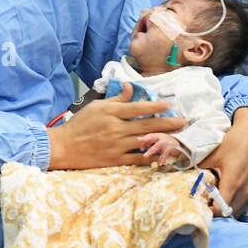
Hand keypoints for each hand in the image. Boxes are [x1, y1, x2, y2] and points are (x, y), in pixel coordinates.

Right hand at [47, 83, 186, 170]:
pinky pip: (136, 158)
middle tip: (183, 122)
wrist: (64, 147)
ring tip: (178, 137)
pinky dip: (149, 156)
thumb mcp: (96, 106)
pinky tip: (161, 154)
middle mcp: (115, 128)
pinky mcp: (115, 159)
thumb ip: (116, 99)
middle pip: (146, 125)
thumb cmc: (80, 124)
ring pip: (144, 141)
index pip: (137, 108)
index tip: (169, 105)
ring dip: (163, 139)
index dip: (155, 107)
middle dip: (167, 123)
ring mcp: (116, 145)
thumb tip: (131, 87)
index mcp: (111, 112)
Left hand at [199, 107, 247, 216]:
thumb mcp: (213, 154)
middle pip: (228, 214)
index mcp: (233, 183)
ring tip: (212, 201)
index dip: (208, 211)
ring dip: (225, 209)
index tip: (198, 206)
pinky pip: (242, 204)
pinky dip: (232, 204)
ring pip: (236, 211)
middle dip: (215, 213)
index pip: (220, 210)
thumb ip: (198, 167)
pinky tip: (223, 195)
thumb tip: (182, 174)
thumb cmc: (234, 142)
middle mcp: (244, 191)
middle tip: (203, 204)